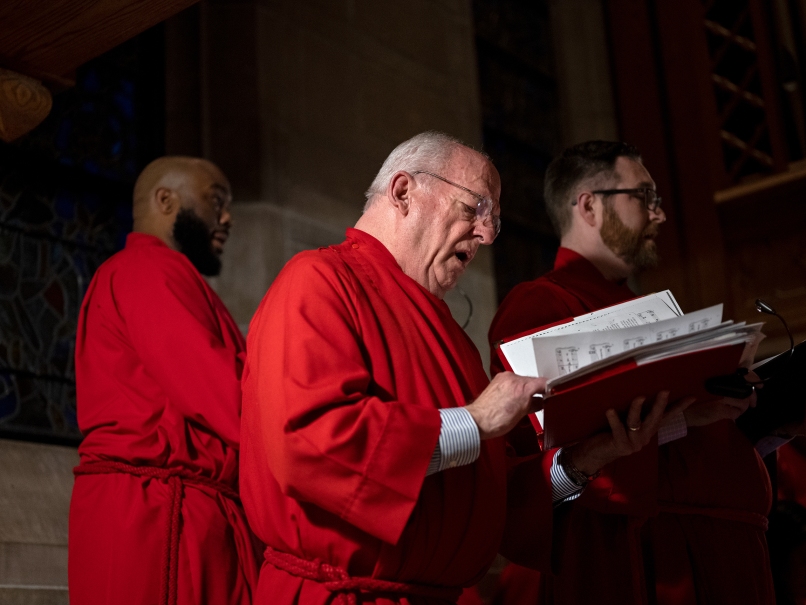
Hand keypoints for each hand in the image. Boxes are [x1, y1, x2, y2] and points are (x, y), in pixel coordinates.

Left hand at [465, 372, 546, 439]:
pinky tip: (515, 399)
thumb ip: (534, 404)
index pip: (543, 382)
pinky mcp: (497, 380)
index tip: (552, 392)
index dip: (549, 388)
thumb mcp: (521, 415)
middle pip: (532, 381)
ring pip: (522, 381)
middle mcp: (513, 379)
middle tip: (539, 401)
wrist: (477, 421)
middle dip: (536, 391)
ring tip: (524, 403)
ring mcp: (504, 378)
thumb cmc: (495, 421)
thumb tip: (540, 402)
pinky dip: (516, 389)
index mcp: (522, 387)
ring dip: (525, 390)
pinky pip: (512, 381)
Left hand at [570, 391, 694, 475]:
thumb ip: (635, 412)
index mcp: (647, 430)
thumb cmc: (610, 433)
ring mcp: (633, 443)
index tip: (692, 397)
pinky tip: (610, 410)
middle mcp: (644, 437)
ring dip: (637, 410)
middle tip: (664, 391)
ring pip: (636, 423)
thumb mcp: (626, 422)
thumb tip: (642, 391)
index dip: (678, 408)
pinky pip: (618, 430)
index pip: (666, 417)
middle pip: (655, 419)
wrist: (595, 455)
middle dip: (660, 405)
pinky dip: (614, 420)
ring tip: (639, 397)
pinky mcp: (620, 446)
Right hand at [684, 370, 759, 426]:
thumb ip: (723, 385)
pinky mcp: (719, 410)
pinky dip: (736, 414)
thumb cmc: (693, 399)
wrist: (682, 412)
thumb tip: (742, 387)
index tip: (759, 386)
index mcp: (718, 378)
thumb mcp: (708, 387)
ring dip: (742, 407)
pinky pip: (736, 413)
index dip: (754, 379)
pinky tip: (730, 415)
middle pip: (745, 390)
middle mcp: (720, 385)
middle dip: (751, 397)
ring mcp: (720, 398)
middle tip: (752, 404)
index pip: (742, 374)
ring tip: (735, 409)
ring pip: (743, 402)